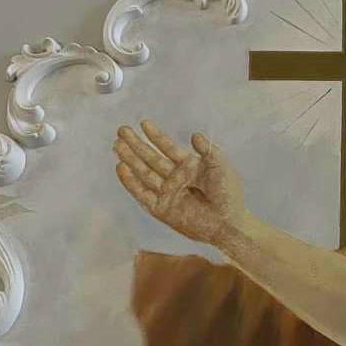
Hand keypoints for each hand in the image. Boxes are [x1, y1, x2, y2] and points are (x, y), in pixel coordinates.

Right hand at [112, 120, 244, 243]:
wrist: (227, 222)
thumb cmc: (228, 194)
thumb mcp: (220, 166)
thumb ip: (207, 149)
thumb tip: (194, 135)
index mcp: (189, 167)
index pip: (168, 148)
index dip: (156, 136)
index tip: (144, 123)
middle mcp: (176, 178)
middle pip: (151, 158)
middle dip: (136, 144)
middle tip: (122, 130)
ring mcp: (167, 193)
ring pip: (143, 172)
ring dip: (130, 159)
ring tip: (117, 144)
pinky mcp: (161, 208)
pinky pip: (142, 193)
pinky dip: (130, 181)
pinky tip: (121, 167)